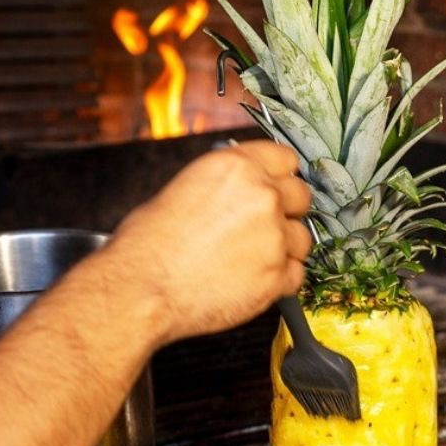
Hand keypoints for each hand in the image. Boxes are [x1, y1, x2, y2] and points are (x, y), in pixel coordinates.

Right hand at [103, 140, 312, 344]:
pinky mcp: (277, 277)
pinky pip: (296, 274)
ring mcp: (273, 237)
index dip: (279, 173)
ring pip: (303, 238)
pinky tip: (253, 278)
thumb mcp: (183, 188)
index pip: (284, 158)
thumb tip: (238, 193)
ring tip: (253, 257)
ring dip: (285, 246)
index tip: (276, 184)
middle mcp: (261, 196)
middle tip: (263, 224)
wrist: (142, 287)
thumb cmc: (148, 243)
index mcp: (236, 167)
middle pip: (301, 195)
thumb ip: (224, 186)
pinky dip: (280, 279)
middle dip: (286, 209)